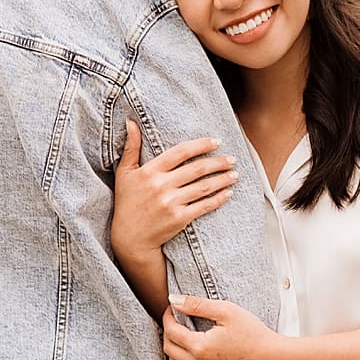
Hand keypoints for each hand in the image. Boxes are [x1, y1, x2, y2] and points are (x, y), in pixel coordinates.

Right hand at [111, 121, 238, 260]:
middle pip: (197, 169)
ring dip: (222, 179)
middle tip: (232, 159)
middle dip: (218, 162)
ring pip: (203, 187)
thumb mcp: (124, 172)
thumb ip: (130, 146)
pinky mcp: (179, 219)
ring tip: (234, 174)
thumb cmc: (127, 202)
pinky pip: (204, 206)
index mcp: (150, 171)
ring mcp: (171, 203)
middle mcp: (161, 185)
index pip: (180, 152)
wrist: (130, 238)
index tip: (216, 141)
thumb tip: (131, 121)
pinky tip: (228, 193)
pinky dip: (218, 199)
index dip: (201, 145)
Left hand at [163, 293, 278, 359]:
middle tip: (176, 322)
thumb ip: (197, 305)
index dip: (168, 318)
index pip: (171, 332)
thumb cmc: (252, 332)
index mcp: (201, 347)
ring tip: (181, 340)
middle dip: (168, 333)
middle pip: (170, 349)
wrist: (272, 358)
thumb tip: (173, 300)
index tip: (172, 310)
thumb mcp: (226, 311)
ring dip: (172, 353)